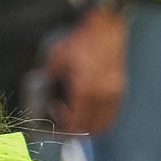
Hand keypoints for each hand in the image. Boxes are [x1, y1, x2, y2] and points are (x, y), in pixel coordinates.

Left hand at [46, 4, 126, 136]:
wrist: (105, 27)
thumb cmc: (79, 42)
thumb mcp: (55, 60)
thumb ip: (48, 80)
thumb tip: (39, 95)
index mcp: (84, 89)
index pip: (75, 122)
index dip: (63, 129)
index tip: (53, 127)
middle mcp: (102, 94)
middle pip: (90, 128)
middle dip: (75, 132)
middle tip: (62, 129)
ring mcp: (114, 92)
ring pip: (104, 123)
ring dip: (89, 128)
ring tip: (75, 122)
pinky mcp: (120, 88)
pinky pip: (112, 113)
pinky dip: (100, 119)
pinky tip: (88, 112)